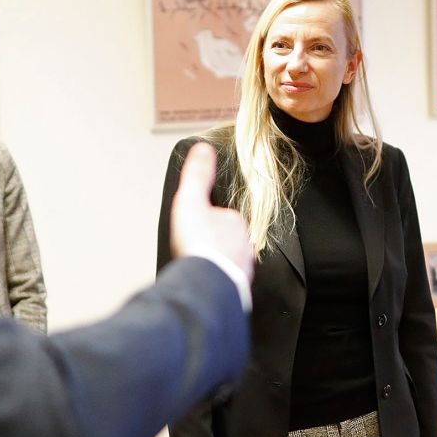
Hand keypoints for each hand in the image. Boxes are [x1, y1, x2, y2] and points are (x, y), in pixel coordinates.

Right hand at [168, 144, 253, 283]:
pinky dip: (218, 282)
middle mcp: (245, 246)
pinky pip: (227, 282)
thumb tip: (203, 147)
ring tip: (199, 270)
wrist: (206, 284)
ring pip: (228, 263)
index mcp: (236, 223)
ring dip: (216, 265)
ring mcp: (243, 269)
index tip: (194, 231)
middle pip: (226, 242)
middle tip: (194, 251)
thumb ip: (197, 175)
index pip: (222, 218)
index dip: (205, 223)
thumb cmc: (198, 244)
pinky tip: (205, 284)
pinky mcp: (238, 289)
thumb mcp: (191, 201)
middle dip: (213, 245)